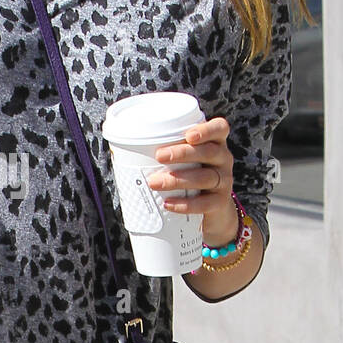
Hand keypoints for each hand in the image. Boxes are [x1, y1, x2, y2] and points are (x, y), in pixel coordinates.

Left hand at [145, 115, 238, 247]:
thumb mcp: (183, 164)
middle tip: (159, 156)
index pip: (219, 129)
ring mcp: (224, 182)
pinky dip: (185, 204)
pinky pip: (205, 203)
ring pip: (205, 177)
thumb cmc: (189, 180)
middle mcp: (223, 160)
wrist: (212, 213)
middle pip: (209, 152)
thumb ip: (164, 154)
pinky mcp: (220, 203)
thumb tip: (118, 150)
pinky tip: (168, 204)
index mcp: (214, 144)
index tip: (188, 135)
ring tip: (155, 182)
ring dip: (178, 179)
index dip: (206, 130)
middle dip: (183, 153)